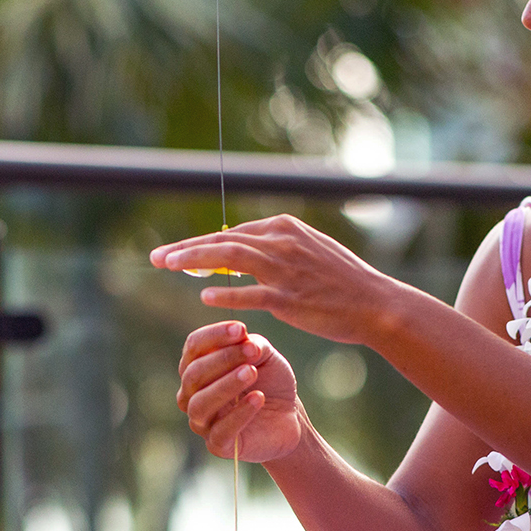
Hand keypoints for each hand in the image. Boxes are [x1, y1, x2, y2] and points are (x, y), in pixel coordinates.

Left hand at [151, 216, 390, 345]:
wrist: (375, 303)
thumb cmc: (341, 281)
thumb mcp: (307, 250)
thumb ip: (273, 247)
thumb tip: (240, 247)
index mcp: (283, 227)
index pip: (231, 233)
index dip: (198, 244)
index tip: (174, 254)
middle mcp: (281, 242)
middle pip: (222, 241)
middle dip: (185, 249)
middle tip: (156, 257)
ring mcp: (285, 269)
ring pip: (230, 259)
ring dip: (195, 261)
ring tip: (168, 266)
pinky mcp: (290, 298)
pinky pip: (252, 294)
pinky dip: (227, 293)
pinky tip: (204, 297)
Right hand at [178, 321, 302, 460]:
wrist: (289, 418)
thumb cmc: (271, 382)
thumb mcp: (265, 357)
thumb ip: (252, 345)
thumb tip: (243, 339)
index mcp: (198, 367)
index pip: (194, 346)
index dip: (215, 336)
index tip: (241, 329)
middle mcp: (192, 394)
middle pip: (194, 374)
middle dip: (223, 359)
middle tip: (252, 352)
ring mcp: (203, 421)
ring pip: (200, 404)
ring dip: (226, 385)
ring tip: (251, 373)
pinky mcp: (218, 445)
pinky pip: (220, 431)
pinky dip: (239, 414)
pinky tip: (258, 398)